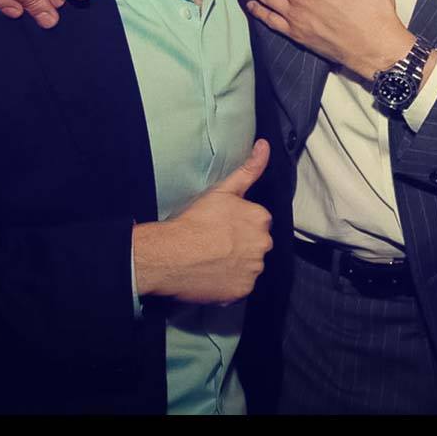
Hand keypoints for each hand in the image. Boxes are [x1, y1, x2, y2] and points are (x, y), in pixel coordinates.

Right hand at [132, 141, 274, 304]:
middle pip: (256, 246)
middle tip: (214, 246)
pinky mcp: (243, 291)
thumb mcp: (223, 190)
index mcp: (261, 219)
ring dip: (236, 265)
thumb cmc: (194, 220)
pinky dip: (229, 284)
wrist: (170, 255)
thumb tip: (266, 145)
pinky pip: (240, 287)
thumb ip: (249, 168)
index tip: (220, 229)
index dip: (238, 226)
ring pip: (250, 267)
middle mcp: (263, 245)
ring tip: (211, 261)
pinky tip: (212, 276)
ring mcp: (254, 270)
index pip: (257, 224)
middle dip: (241, 246)